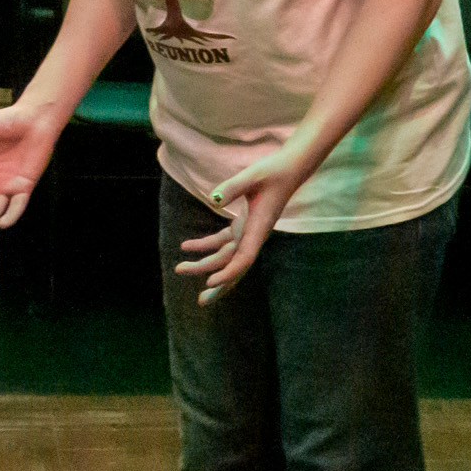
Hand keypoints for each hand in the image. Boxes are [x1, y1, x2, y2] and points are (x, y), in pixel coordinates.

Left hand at [171, 151, 297, 303]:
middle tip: (200, 301)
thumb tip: (214, 199)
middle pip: (233, 265)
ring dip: (205, 265)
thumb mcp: (252, 176)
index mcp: (258, 228)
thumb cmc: (273, 171)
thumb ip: (233, 187)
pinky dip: (205, 245)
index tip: (210, 281)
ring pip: (226, 256)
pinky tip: (186, 246)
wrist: (289, 169)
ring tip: (181, 269)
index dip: (229, 272)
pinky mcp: (244, 224)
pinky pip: (223, 241)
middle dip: (217, 284)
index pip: (244, 257)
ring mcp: (248, 231)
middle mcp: (254, 235)